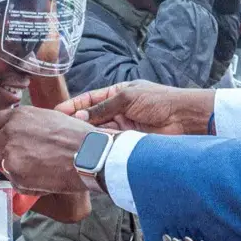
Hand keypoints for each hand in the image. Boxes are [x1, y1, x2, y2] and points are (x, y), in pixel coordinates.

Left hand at [0, 106, 93, 193]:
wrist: (89, 155)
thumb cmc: (78, 136)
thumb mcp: (50, 118)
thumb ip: (28, 126)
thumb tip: (21, 138)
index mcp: (18, 118)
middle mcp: (8, 136)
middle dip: (9, 154)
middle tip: (34, 157)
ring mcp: (10, 158)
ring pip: (8, 167)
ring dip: (22, 169)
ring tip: (47, 166)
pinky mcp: (17, 177)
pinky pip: (17, 183)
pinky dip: (29, 183)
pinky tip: (47, 177)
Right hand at [58, 80, 213, 134]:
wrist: (183, 119)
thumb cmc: (160, 101)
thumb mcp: (128, 97)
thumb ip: (103, 107)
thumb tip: (80, 116)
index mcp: (118, 94)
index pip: (90, 99)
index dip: (74, 105)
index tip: (57, 111)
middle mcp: (119, 111)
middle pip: (91, 117)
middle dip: (76, 122)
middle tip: (60, 128)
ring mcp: (123, 127)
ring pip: (98, 131)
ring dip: (86, 134)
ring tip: (70, 137)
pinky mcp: (129, 141)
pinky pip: (109, 142)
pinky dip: (98, 144)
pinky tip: (87, 146)